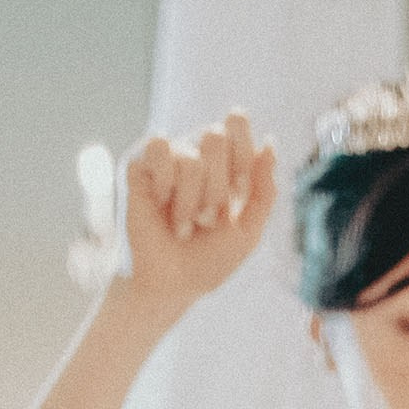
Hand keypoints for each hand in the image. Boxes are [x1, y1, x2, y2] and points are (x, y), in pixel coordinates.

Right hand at [115, 112, 278, 317]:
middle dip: (217, 188)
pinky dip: (165, 184)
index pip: (236, 123)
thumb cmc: (209, 260)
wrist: (173, 285)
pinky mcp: (139, 164)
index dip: (240, 160)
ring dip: (191, 202)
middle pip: (214, 135)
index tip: (237, 195)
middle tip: (207, 218)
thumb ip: (265, 191)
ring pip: (190, 157)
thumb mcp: (248, 232)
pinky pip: (157, 147)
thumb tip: (269, 142)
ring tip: (184, 225)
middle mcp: (196, 151)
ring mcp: (167, 157)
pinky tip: (161, 204)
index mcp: (225, 160)